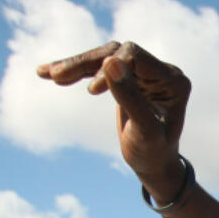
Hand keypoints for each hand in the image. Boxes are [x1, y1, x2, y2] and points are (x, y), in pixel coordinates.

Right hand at [36, 41, 190, 201]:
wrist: (154, 164)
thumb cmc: (153, 152)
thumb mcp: (143, 130)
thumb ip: (130, 98)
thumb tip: (110, 61)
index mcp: (173, 80)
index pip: (135, 56)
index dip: (110, 67)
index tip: (91, 92)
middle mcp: (162, 71)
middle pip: (117, 53)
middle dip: (85, 64)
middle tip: (55, 76)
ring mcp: (146, 73)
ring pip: (105, 57)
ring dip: (76, 65)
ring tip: (45, 73)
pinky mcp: (130, 77)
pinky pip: (100, 67)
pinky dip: (76, 70)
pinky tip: (48, 73)